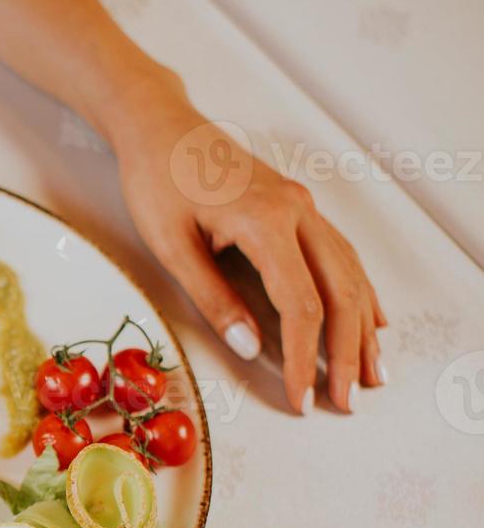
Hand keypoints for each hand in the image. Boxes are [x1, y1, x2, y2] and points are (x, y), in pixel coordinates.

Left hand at [110, 91, 385, 413]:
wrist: (159, 127)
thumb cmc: (157, 182)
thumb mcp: (172, 246)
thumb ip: (213, 297)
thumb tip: (251, 348)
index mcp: (266, 222)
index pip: (301, 305)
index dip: (305, 358)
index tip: (303, 398)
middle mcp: (298, 212)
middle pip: (341, 292)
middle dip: (346, 352)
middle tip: (348, 400)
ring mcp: (303, 206)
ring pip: (350, 273)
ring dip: (363, 326)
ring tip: (371, 372)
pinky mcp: (298, 206)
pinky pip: (342, 253)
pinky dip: (360, 290)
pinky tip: (371, 318)